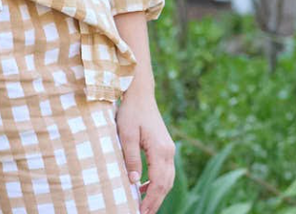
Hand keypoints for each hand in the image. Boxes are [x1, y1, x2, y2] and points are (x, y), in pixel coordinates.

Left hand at [115, 89, 174, 213]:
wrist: (140, 93)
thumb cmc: (131, 111)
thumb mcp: (126, 134)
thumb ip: (131, 158)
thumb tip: (133, 181)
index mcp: (161, 150)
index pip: (158, 183)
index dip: (150, 200)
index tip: (141, 212)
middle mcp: (169, 151)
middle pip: (166, 184)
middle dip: (155, 202)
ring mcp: (169, 149)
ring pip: (167, 179)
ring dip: (157, 193)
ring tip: (143, 205)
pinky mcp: (164, 146)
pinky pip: (164, 170)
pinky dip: (156, 182)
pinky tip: (143, 186)